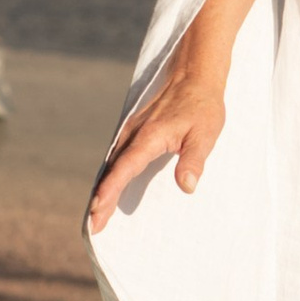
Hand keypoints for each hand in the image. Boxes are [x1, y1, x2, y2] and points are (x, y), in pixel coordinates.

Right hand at [86, 29, 229, 234]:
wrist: (195, 75)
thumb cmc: (203, 107)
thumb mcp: (205, 135)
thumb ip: (194, 161)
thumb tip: (187, 187)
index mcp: (149, 137)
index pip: (124, 169)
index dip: (110, 192)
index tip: (97, 211)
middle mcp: (135, 134)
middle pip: (112, 170)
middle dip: (101, 198)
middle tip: (93, 225)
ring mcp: (132, 131)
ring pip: (112, 163)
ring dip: (104, 187)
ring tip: (98, 213)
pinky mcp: (136, 130)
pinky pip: (118, 156)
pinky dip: (111, 174)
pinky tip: (110, 186)